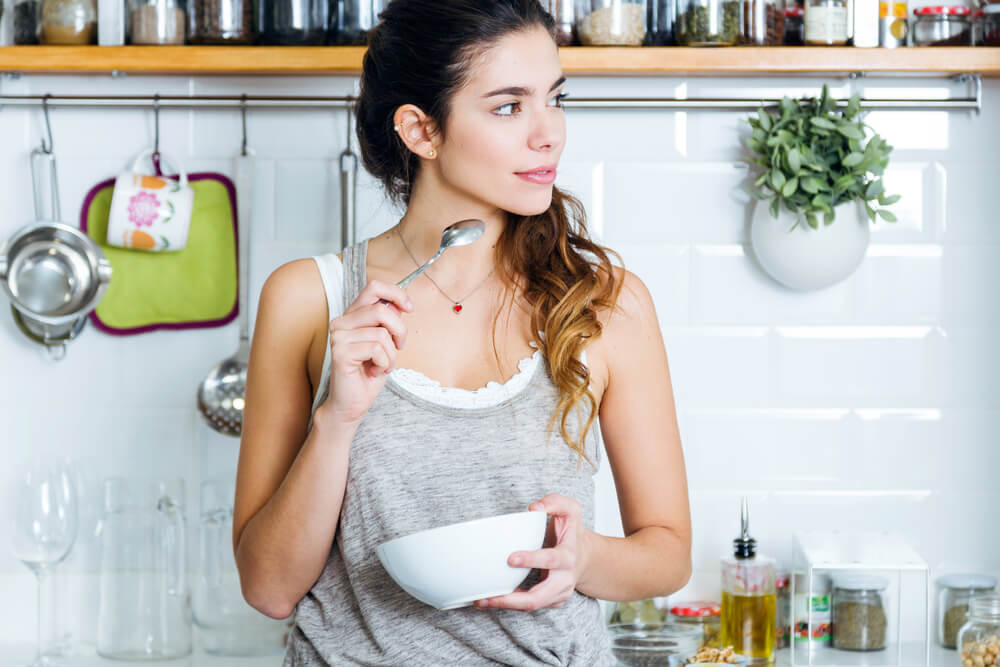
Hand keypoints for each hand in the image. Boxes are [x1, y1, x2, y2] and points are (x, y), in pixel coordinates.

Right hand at [314, 279, 412, 428]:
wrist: (352, 403)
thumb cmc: (368, 374)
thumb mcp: (386, 344)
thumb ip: (389, 323)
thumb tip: (400, 305)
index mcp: (353, 316)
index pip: (374, 287)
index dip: (396, 293)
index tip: (409, 308)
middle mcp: (342, 321)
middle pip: (382, 309)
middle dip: (399, 331)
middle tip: (399, 348)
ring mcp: (339, 336)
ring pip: (382, 333)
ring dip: (391, 354)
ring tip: (383, 366)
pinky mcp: (340, 352)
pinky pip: (376, 349)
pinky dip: (384, 363)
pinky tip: (374, 372)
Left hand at [474, 494, 590, 611]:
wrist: (585, 557)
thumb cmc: (572, 532)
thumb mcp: (570, 510)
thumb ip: (555, 502)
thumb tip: (534, 508)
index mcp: (568, 556)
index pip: (552, 559)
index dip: (532, 559)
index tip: (510, 558)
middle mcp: (565, 579)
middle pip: (539, 597)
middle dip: (513, 599)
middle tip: (490, 595)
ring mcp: (559, 594)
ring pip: (532, 605)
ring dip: (506, 605)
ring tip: (482, 601)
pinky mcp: (552, 602)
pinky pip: (530, 606)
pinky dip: (510, 605)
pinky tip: (491, 600)